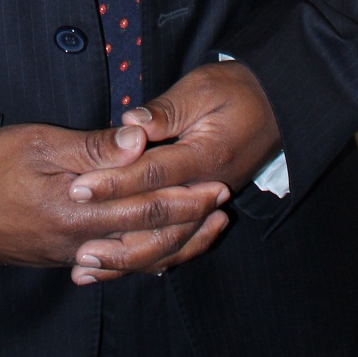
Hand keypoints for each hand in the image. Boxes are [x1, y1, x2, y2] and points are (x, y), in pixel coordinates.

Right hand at [0, 120, 229, 280]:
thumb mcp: (40, 143)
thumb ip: (94, 147)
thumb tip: (140, 141)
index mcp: (78, 210)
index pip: (146, 206)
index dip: (185, 196)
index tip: (216, 183)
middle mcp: (79, 242)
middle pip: (148, 238)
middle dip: (189, 221)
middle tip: (222, 205)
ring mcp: (68, 255)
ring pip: (134, 259)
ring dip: (173, 246)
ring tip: (202, 232)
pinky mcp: (58, 259)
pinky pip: (111, 266)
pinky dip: (139, 263)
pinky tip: (154, 258)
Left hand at [64, 62, 280, 282]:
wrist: (280, 104)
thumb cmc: (237, 89)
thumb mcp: (202, 88)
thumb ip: (166, 110)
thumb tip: (130, 125)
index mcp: (206, 156)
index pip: (153, 174)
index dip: (113, 182)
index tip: (78, 190)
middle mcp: (210, 188)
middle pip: (159, 223)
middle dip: (115, 234)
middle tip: (77, 248)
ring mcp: (211, 204)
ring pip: (168, 243)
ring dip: (127, 258)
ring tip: (87, 268)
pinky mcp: (207, 210)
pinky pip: (178, 243)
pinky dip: (148, 258)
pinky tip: (118, 268)